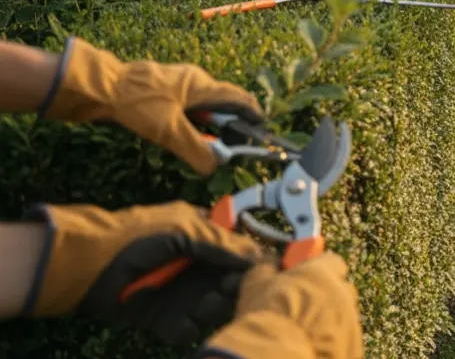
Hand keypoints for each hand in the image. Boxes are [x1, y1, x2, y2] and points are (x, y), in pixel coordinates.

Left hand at [21, 202, 263, 344]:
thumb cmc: (139, 237)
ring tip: (201, 305)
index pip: (238, 250)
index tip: (260, 270)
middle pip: (230, 281)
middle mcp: (196, 266)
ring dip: (211, 307)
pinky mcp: (164, 317)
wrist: (90, 266)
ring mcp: (181, 292)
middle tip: (226, 289)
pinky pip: (186, 328)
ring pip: (213, 306)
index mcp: (203, 237)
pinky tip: (179, 323)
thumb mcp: (184, 230)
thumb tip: (259, 256)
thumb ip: (222, 243)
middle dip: (232, 287)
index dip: (250, 261)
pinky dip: (185, 328)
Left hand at [43, 37, 262, 174]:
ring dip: (209, 123)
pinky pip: (186, 104)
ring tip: (208, 142)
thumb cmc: (137, 104)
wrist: (99, 88)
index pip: (238, 99)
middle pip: (221, 102)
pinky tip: (183, 133)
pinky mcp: (161, 88)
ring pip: (202, 104)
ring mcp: (176, 82)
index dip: (252, 114)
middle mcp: (193, 80)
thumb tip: (214, 167)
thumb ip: (194, 149)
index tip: (260, 128)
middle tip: (232, 143)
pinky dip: (192, 120)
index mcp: (201, 85)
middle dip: (229, 123)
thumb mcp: (168, 131)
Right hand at [200, 253, 362, 358]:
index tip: (306, 278)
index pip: (333, 262)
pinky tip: (313, 346)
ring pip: (344, 316)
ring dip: (330, 320)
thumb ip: (266, 267)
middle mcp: (343, 294)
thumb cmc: (266, 314)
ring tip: (306, 332)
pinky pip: (345, 339)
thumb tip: (270, 260)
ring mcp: (350, 320)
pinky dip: (333, 341)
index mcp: (323, 273)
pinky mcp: (352, 344)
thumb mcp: (256, 283)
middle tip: (305, 308)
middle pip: (341, 290)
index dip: (320, 270)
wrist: (276, 352)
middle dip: (327, 296)